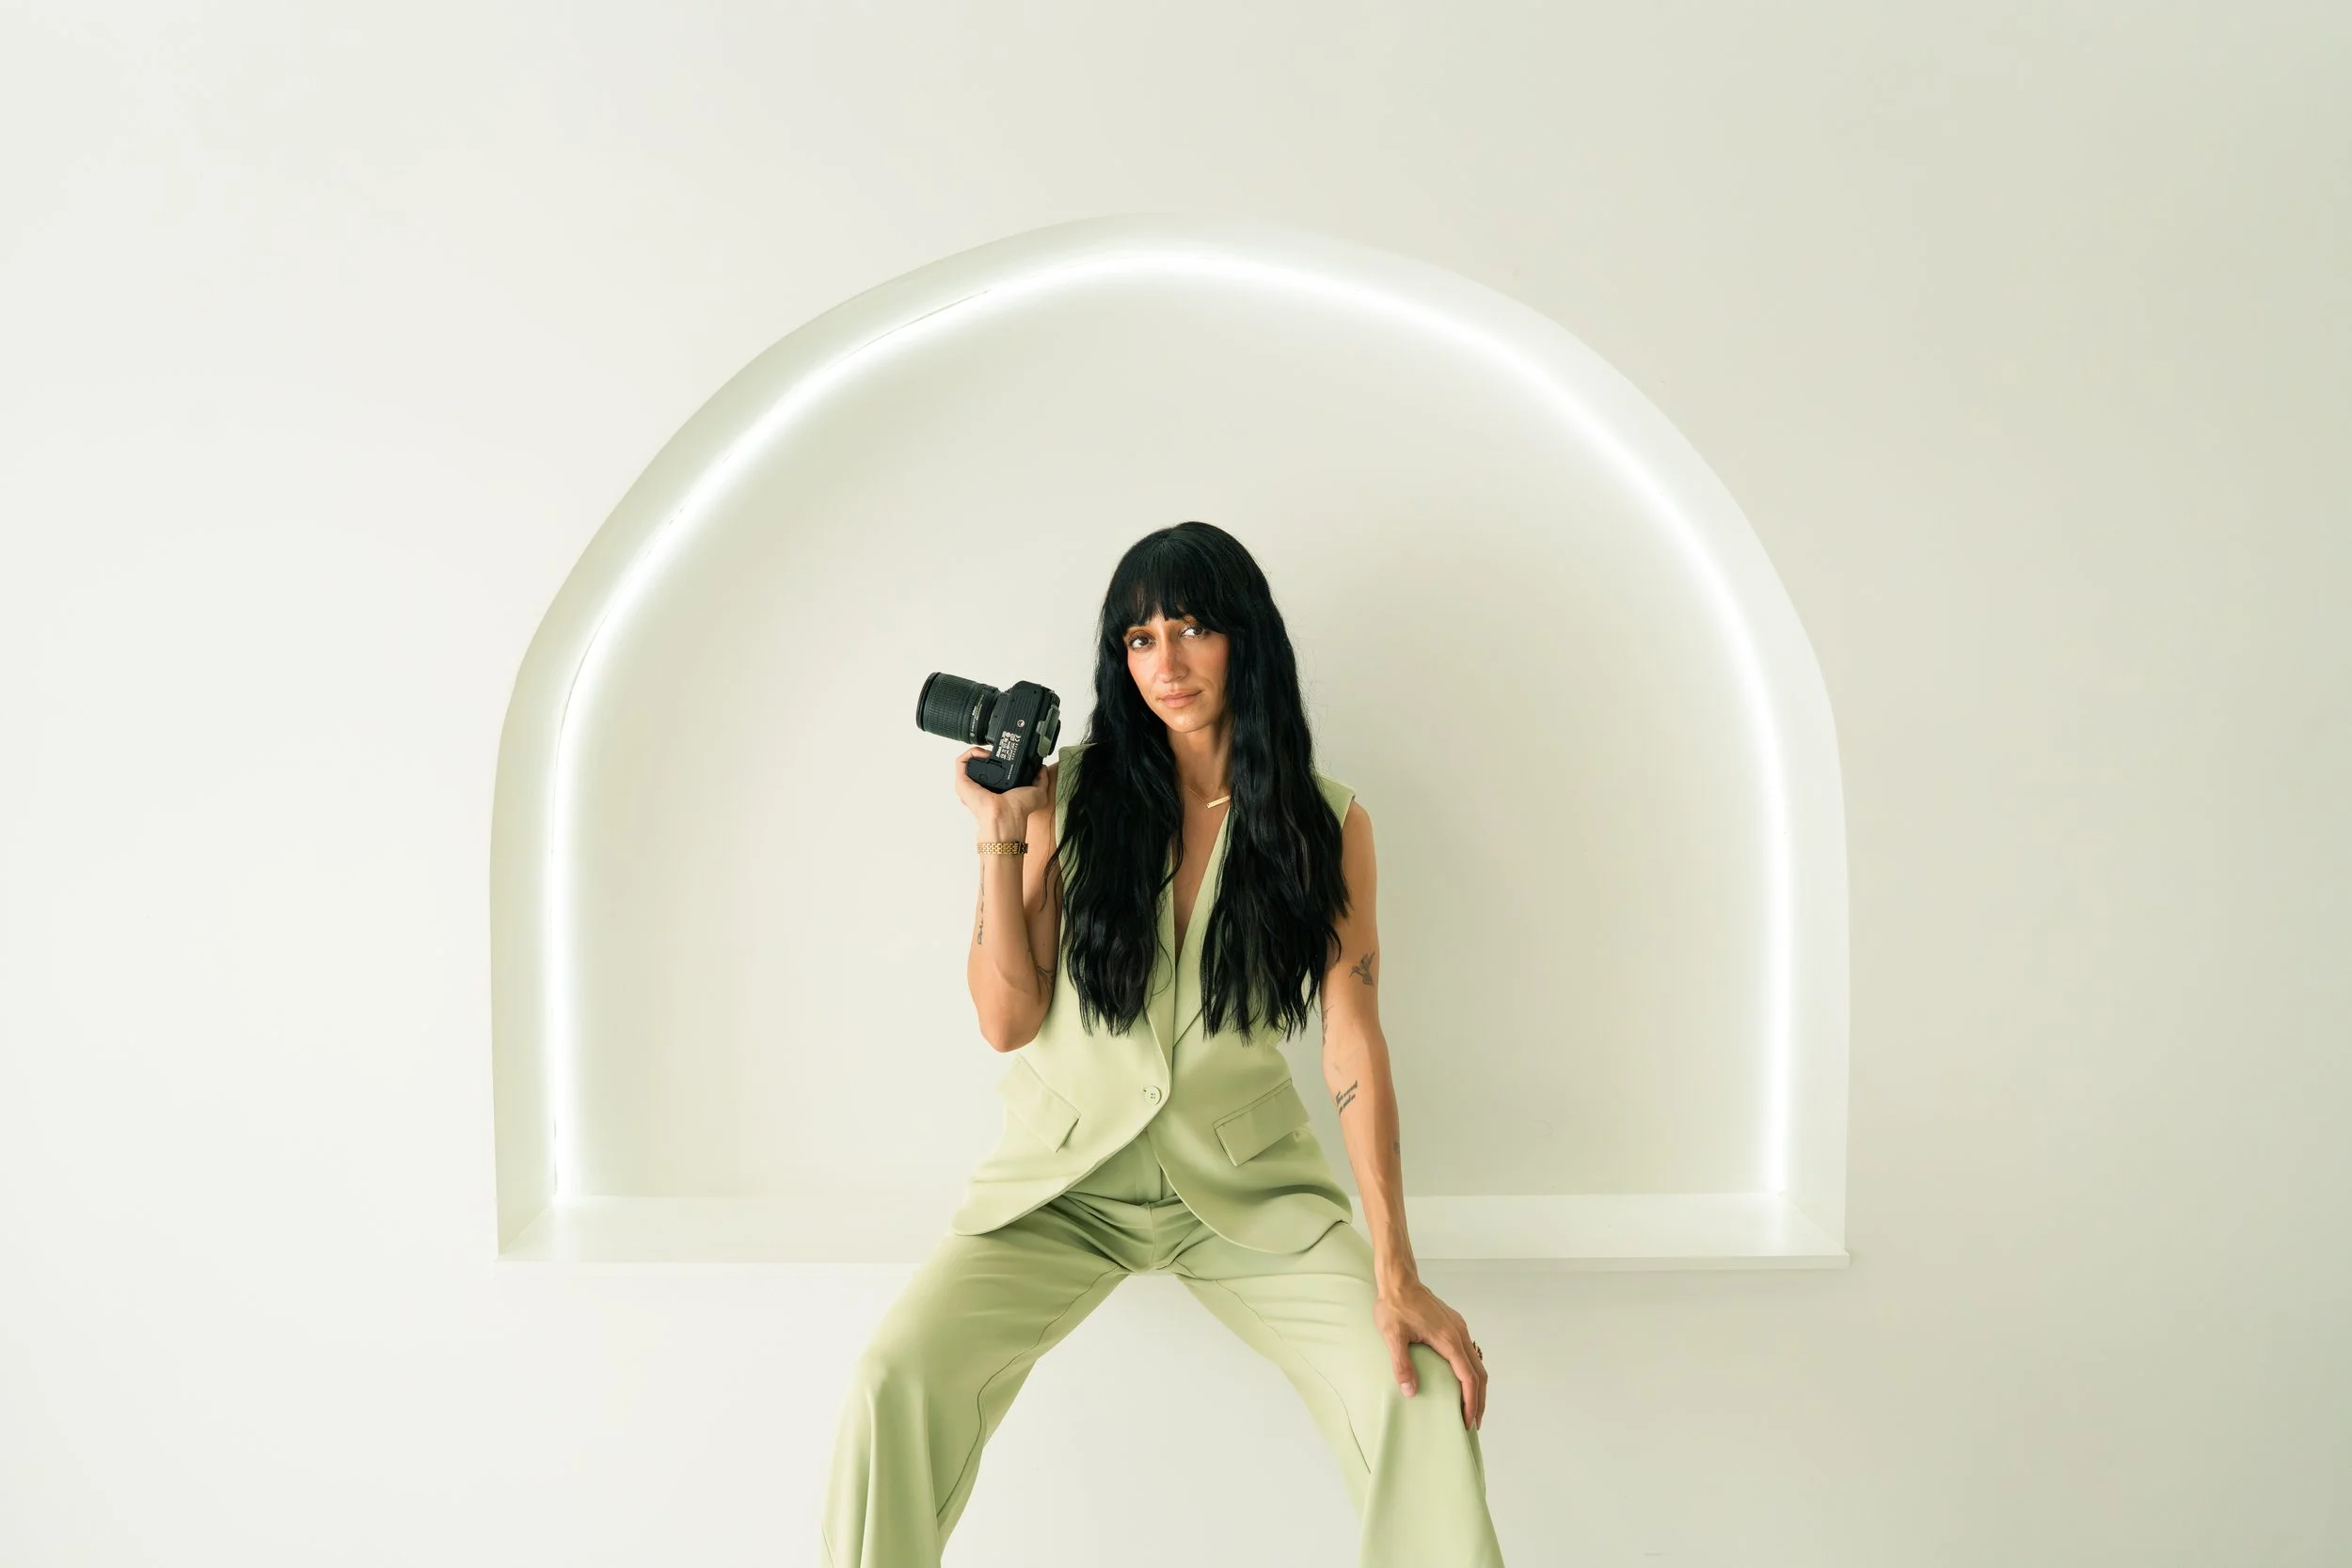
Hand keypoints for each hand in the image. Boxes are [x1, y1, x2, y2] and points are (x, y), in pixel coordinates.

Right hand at [952, 745, 1055, 835]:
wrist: (1006, 816)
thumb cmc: (1018, 810)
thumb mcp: (1038, 794)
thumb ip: (1042, 780)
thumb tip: (1041, 768)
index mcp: (994, 791)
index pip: (991, 771)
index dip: (998, 759)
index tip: (1006, 752)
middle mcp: (980, 788)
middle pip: (978, 765)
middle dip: (987, 753)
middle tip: (997, 750)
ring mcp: (969, 785)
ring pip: (968, 762)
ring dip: (978, 752)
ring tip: (990, 751)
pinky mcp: (962, 782)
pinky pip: (960, 762)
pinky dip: (971, 752)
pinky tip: (984, 753)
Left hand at [1375, 1278, 1486, 1430]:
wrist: (1399, 1280)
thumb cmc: (1394, 1306)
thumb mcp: (1393, 1337)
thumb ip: (1401, 1364)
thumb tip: (1410, 1392)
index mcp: (1449, 1340)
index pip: (1468, 1378)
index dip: (1470, 1403)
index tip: (1468, 1422)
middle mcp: (1460, 1334)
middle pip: (1480, 1373)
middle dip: (1479, 1401)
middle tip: (1474, 1423)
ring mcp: (1459, 1329)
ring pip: (1477, 1363)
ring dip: (1477, 1387)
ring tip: (1471, 1407)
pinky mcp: (1455, 1325)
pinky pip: (1470, 1353)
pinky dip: (1472, 1372)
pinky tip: (1462, 1381)